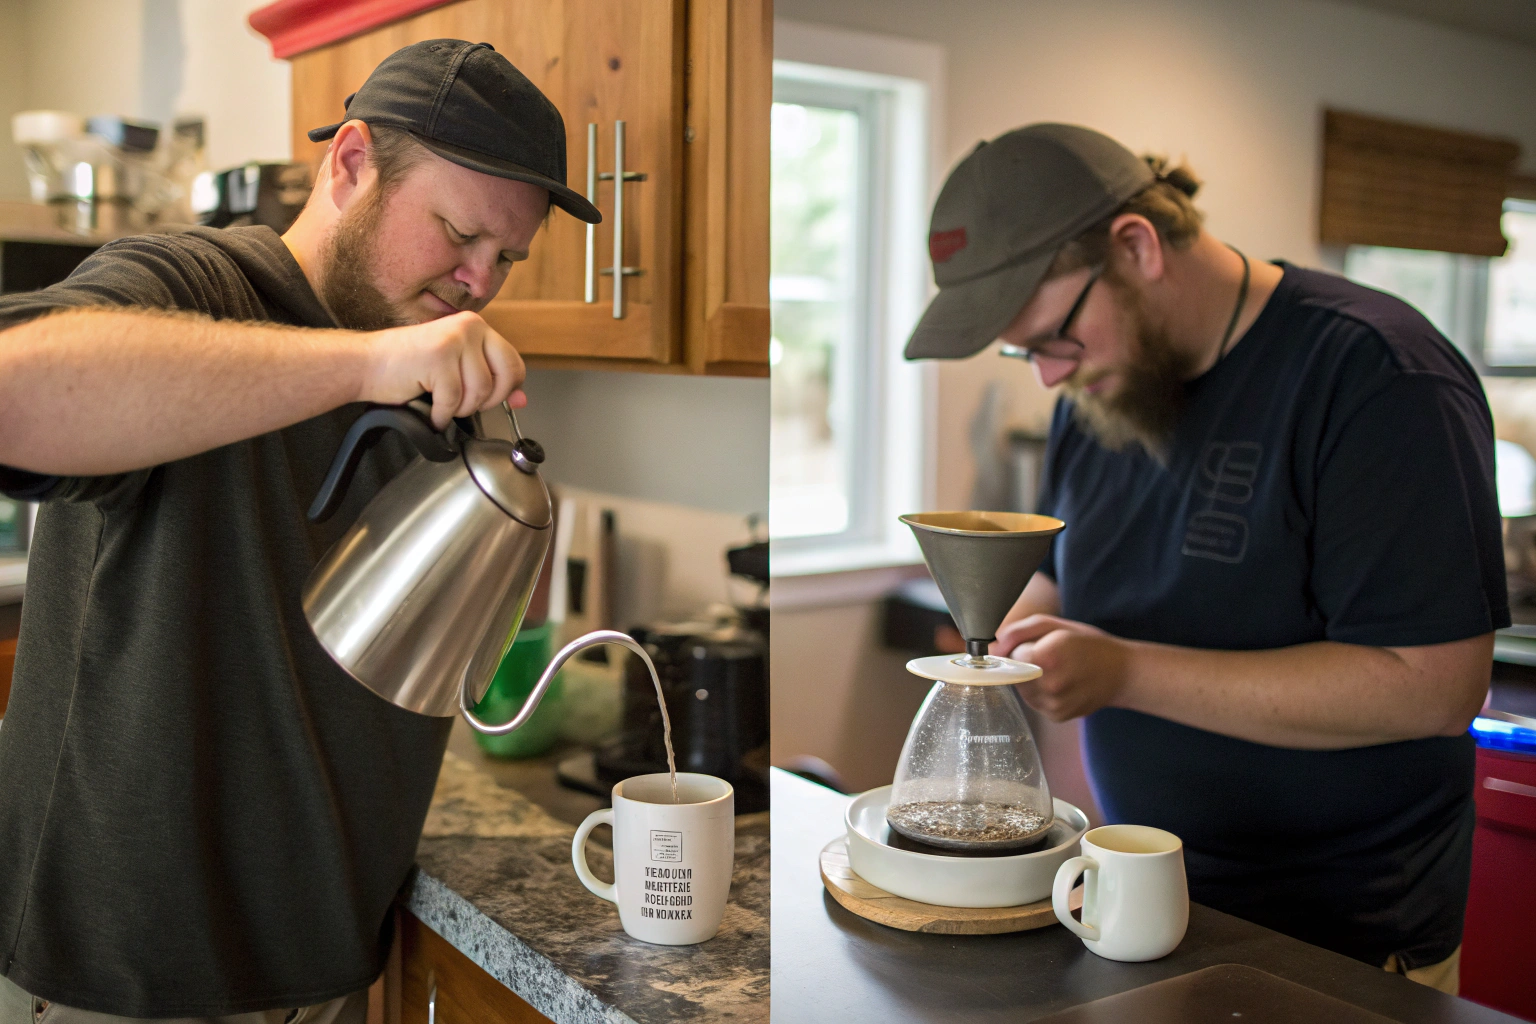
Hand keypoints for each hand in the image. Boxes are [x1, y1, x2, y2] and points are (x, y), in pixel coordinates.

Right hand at [361, 311, 526, 428]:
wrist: (365, 364)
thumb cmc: (407, 367)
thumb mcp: (457, 369)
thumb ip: (491, 379)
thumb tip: (523, 399)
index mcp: (476, 326)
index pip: (514, 364)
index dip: (505, 390)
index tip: (489, 400)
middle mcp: (469, 327)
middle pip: (503, 379)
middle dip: (484, 401)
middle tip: (461, 403)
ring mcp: (454, 340)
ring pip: (478, 393)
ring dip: (458, 409)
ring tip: (439, 401)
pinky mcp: (437, 358)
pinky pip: (453, 401)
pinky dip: (440, 414)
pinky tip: (429, 408)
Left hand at [995, 614, 1130, 721]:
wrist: (1123, 672)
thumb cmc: (1089, 644)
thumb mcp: (1054, 625)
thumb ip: (1017, 633)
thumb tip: (992, 648)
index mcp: (1047, 658)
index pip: (1011, 656)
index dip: (1021, 648)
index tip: (1037, 645)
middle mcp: (1049, 685)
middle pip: (1014, 674)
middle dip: (1025, 664)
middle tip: (1051, 657)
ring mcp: (1053, 705)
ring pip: (1023, 690)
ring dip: (1032, 679)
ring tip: (1058, 670)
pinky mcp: (1057, 717)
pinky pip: (1036, 702)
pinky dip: (1043, 692)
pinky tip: (1063, 684)